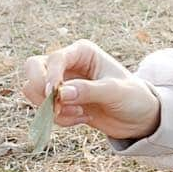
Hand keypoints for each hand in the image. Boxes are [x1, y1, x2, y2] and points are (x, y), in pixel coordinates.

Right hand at [22, 39, 160, 140]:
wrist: (139, 118)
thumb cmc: (133, 98)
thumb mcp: (116, 92)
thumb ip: (89, 91)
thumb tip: (62, 94)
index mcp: (82, 52)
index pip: (55, 58)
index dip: (50, 75)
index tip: (56, 95)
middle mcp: (68, 63)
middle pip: (32, 67)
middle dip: (41, 89)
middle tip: (57, 106)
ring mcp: (62, 82)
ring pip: (33, 90)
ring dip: (51, 108)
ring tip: (79, 114)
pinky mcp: (61, 101)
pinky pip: (44, 109)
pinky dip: (59, 119)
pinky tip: (82, 119)